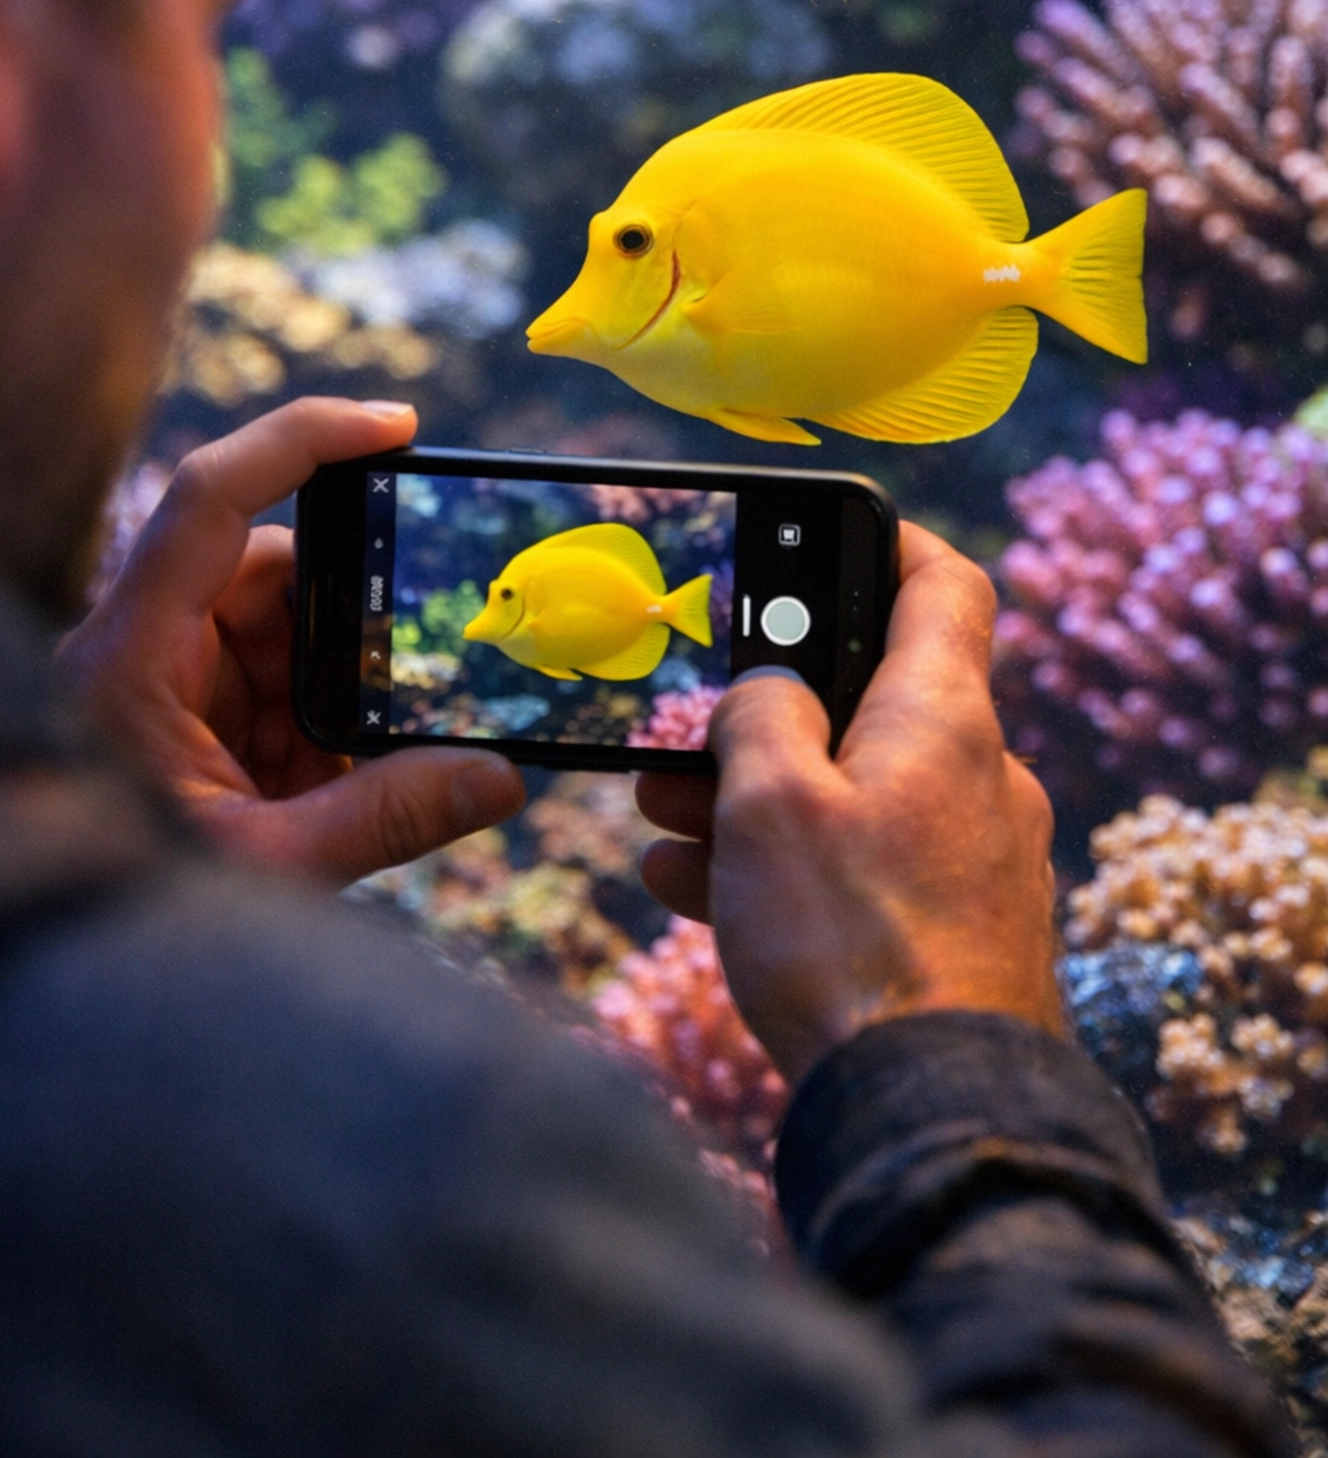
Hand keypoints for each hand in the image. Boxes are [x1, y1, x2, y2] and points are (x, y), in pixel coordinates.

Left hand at [57, 398, 524, 887]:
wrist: (42, 973)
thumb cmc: (121, 916)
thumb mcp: (263, 867)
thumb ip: (383, 818)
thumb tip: (499, 777)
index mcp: (127, 655)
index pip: (209, 498)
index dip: (300, 439)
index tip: (397, 424)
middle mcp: (137, 648)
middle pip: (264, 573)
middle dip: (351, 622)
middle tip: (410, 680)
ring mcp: (159, 682)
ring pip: (276, 632)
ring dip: (334, 689)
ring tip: (348, 765)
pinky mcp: (180, 721)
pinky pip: (268, 686)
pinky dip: (315, 727)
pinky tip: (328, 783)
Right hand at [635, 521, 1059, 1086]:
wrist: (932, 1114)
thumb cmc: (852, 944)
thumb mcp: (769, 802)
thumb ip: (759, 714)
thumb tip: (766, 690)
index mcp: (944, 718)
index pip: (945, 584)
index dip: (890, 541)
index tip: (834, 530)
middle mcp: (979, 778)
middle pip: (874, 700)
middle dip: (771, 710)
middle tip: (686, 725)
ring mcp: (977, 862)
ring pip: (858, 793)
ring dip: (762, 796)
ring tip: (664, 820)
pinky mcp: (961, 936)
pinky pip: (868, 870)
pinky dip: (792, 866)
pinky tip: (698, 892)